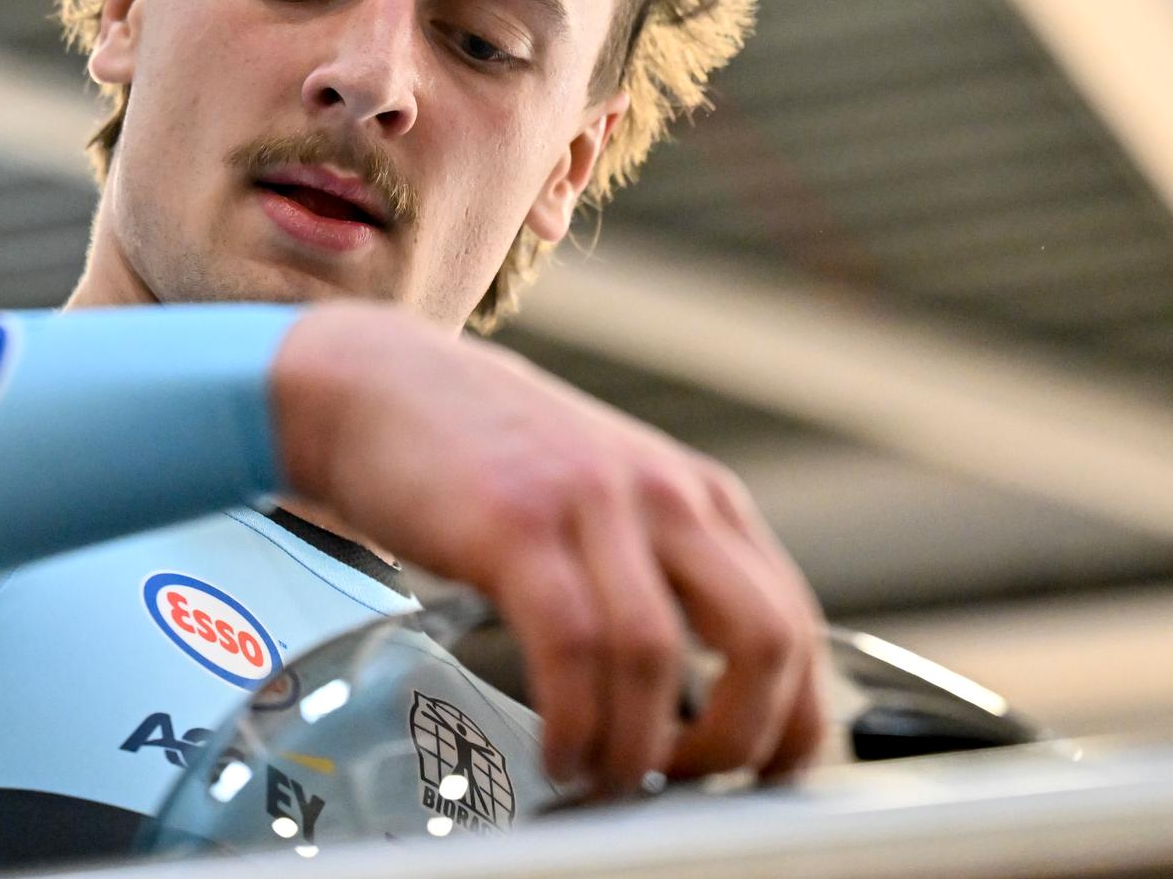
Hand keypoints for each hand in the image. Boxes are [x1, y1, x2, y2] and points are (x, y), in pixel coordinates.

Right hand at [271, 301, 826, 796]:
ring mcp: (589, 504)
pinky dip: (573, 722)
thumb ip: (658, 570)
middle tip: (684, 786)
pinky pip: (570, 648)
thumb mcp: (603, 495)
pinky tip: (557, 750)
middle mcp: (661, 493)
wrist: (378, 386)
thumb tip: (703, 698)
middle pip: (762, 642)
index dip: (788, 722)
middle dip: (735, 742)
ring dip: (636, 751)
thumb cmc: (482, 456)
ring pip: (657, 659)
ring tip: (601, 780)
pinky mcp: (515, 524)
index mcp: (695, 495)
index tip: (758, 778)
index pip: (794, 625)